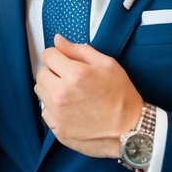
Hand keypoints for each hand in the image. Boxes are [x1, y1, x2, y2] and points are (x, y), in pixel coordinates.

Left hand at [34, 35, 143, 158]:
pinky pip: (46, 112)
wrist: (131, 129)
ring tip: (71, 94)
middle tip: (70, 79)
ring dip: (51, 90)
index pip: (48, 55)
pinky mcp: (59, 130)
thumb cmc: (122, 96)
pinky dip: (54, 109)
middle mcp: (62, 95)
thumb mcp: (107, 64)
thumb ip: (79, 50)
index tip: (64, 61)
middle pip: (41, 74)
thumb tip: (58, 41)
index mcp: (74, 75)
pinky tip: (72, 109)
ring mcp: (59, 115)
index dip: (57, 55)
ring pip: (41, 93)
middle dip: (53, 72)